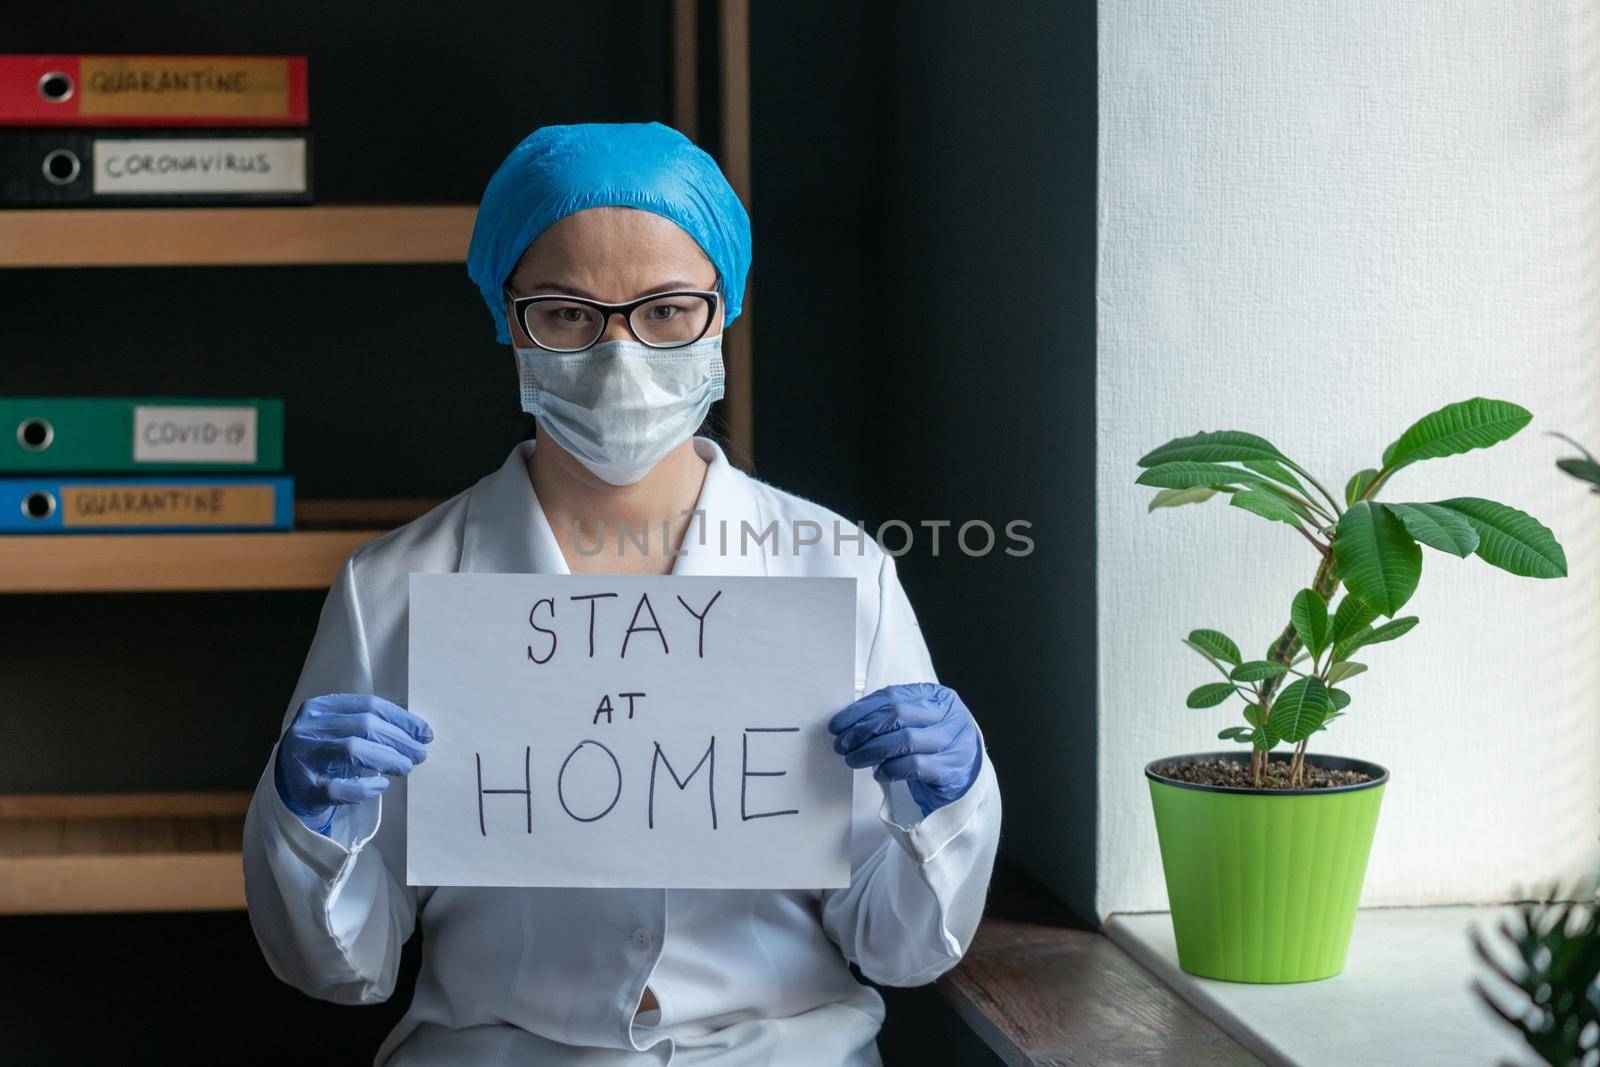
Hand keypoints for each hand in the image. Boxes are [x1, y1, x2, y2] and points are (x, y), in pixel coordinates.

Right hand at [274, 693, 432, 834]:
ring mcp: (303, 759)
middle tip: (420, 754)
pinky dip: (365, 787)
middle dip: (399, 740)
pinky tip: (380, 786)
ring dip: (387, 758)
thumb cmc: (324, 756)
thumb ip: (370, 726)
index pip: (368, 705)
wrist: (287, 789)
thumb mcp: (340, 732)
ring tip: (406, 767)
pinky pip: (339, 788)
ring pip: (352, 750)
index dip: (402, 719)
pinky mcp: (304, 790)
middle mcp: (307, 729)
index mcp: (318, 708)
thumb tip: (419, 733)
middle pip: (364, 726)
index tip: (425, 733)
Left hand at [828, 683, 982, 816]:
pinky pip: (914, 766)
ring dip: (871, 751)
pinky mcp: (951, 770)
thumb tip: (848, 722)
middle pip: (897, 714)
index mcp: (937, 696)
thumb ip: (891, 716)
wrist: (965, 778)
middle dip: (862, 730)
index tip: (837, 725)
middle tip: (842, 745)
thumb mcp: (917, 723)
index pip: (892, 696)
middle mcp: (949, 715)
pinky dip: (890, 769)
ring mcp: (954, 742)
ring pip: (904, 740)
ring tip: (853, 759)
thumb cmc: (933, 748)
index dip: (859, 710)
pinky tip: (880, 773)